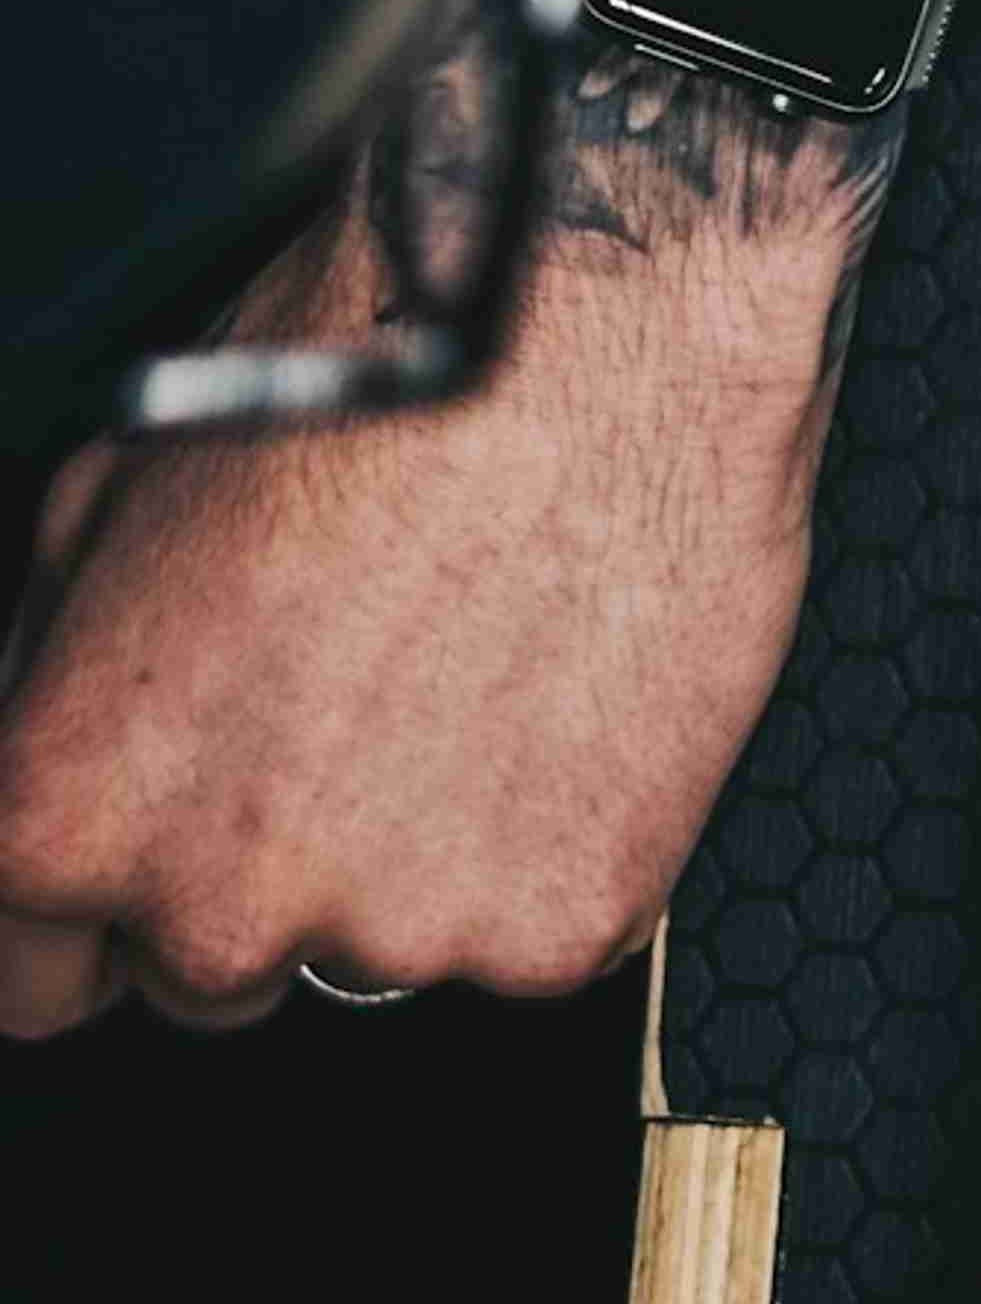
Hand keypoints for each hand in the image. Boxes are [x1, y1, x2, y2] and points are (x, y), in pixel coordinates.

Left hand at [0, 18, 902, 1033]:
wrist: (601, 326)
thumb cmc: (365, 371)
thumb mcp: (108, 490)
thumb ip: (53, 667)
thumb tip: (54, 724)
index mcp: (69, 805)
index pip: (36, 977)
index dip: (96, 900)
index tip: (162, 837)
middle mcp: (217, 905)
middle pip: (209, 974)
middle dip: (259, 868)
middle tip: (348, 711)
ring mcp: (400, 934)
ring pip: (386, 948)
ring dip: (420, 852)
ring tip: (477, 674)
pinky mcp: (563, 925)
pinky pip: (535, 925)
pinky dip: (556, 841)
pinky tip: (566, 698)